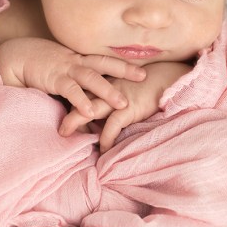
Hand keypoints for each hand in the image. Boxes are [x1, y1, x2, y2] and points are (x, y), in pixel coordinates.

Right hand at [0, 37, 145, 116]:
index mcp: (78, 58)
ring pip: (90, 77)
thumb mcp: (61, 70)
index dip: (122, 62)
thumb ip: (75, 83)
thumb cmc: (39, 64)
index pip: (104, 59)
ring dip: (107, 90)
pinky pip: (70, 90)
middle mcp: (75, 61)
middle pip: (104, 63)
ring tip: (122, 103)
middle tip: (144, 77)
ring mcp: (65, 69)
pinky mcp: (53, 79)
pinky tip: (89, 112)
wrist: (15, 56)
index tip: (141, 66)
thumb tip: (89, 101)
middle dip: (124, 69)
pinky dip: (80, 100)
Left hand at [59, 61, 192, 151]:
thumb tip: (106, 108)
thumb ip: (116, 94)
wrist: (171, 78)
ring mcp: (117, 98)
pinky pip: (113, 125)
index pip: (83, 90)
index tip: (61, 110)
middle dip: (66, 111)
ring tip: (65, 134)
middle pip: (80, 98)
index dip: (72, 100)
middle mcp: (108, 89)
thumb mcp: (128, 86)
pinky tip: (102, 149)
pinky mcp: (129, 108)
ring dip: (76, 121)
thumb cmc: (152, 83)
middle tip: (56, 124)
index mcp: (107, 83)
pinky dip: (106, 138)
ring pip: (90, 109)